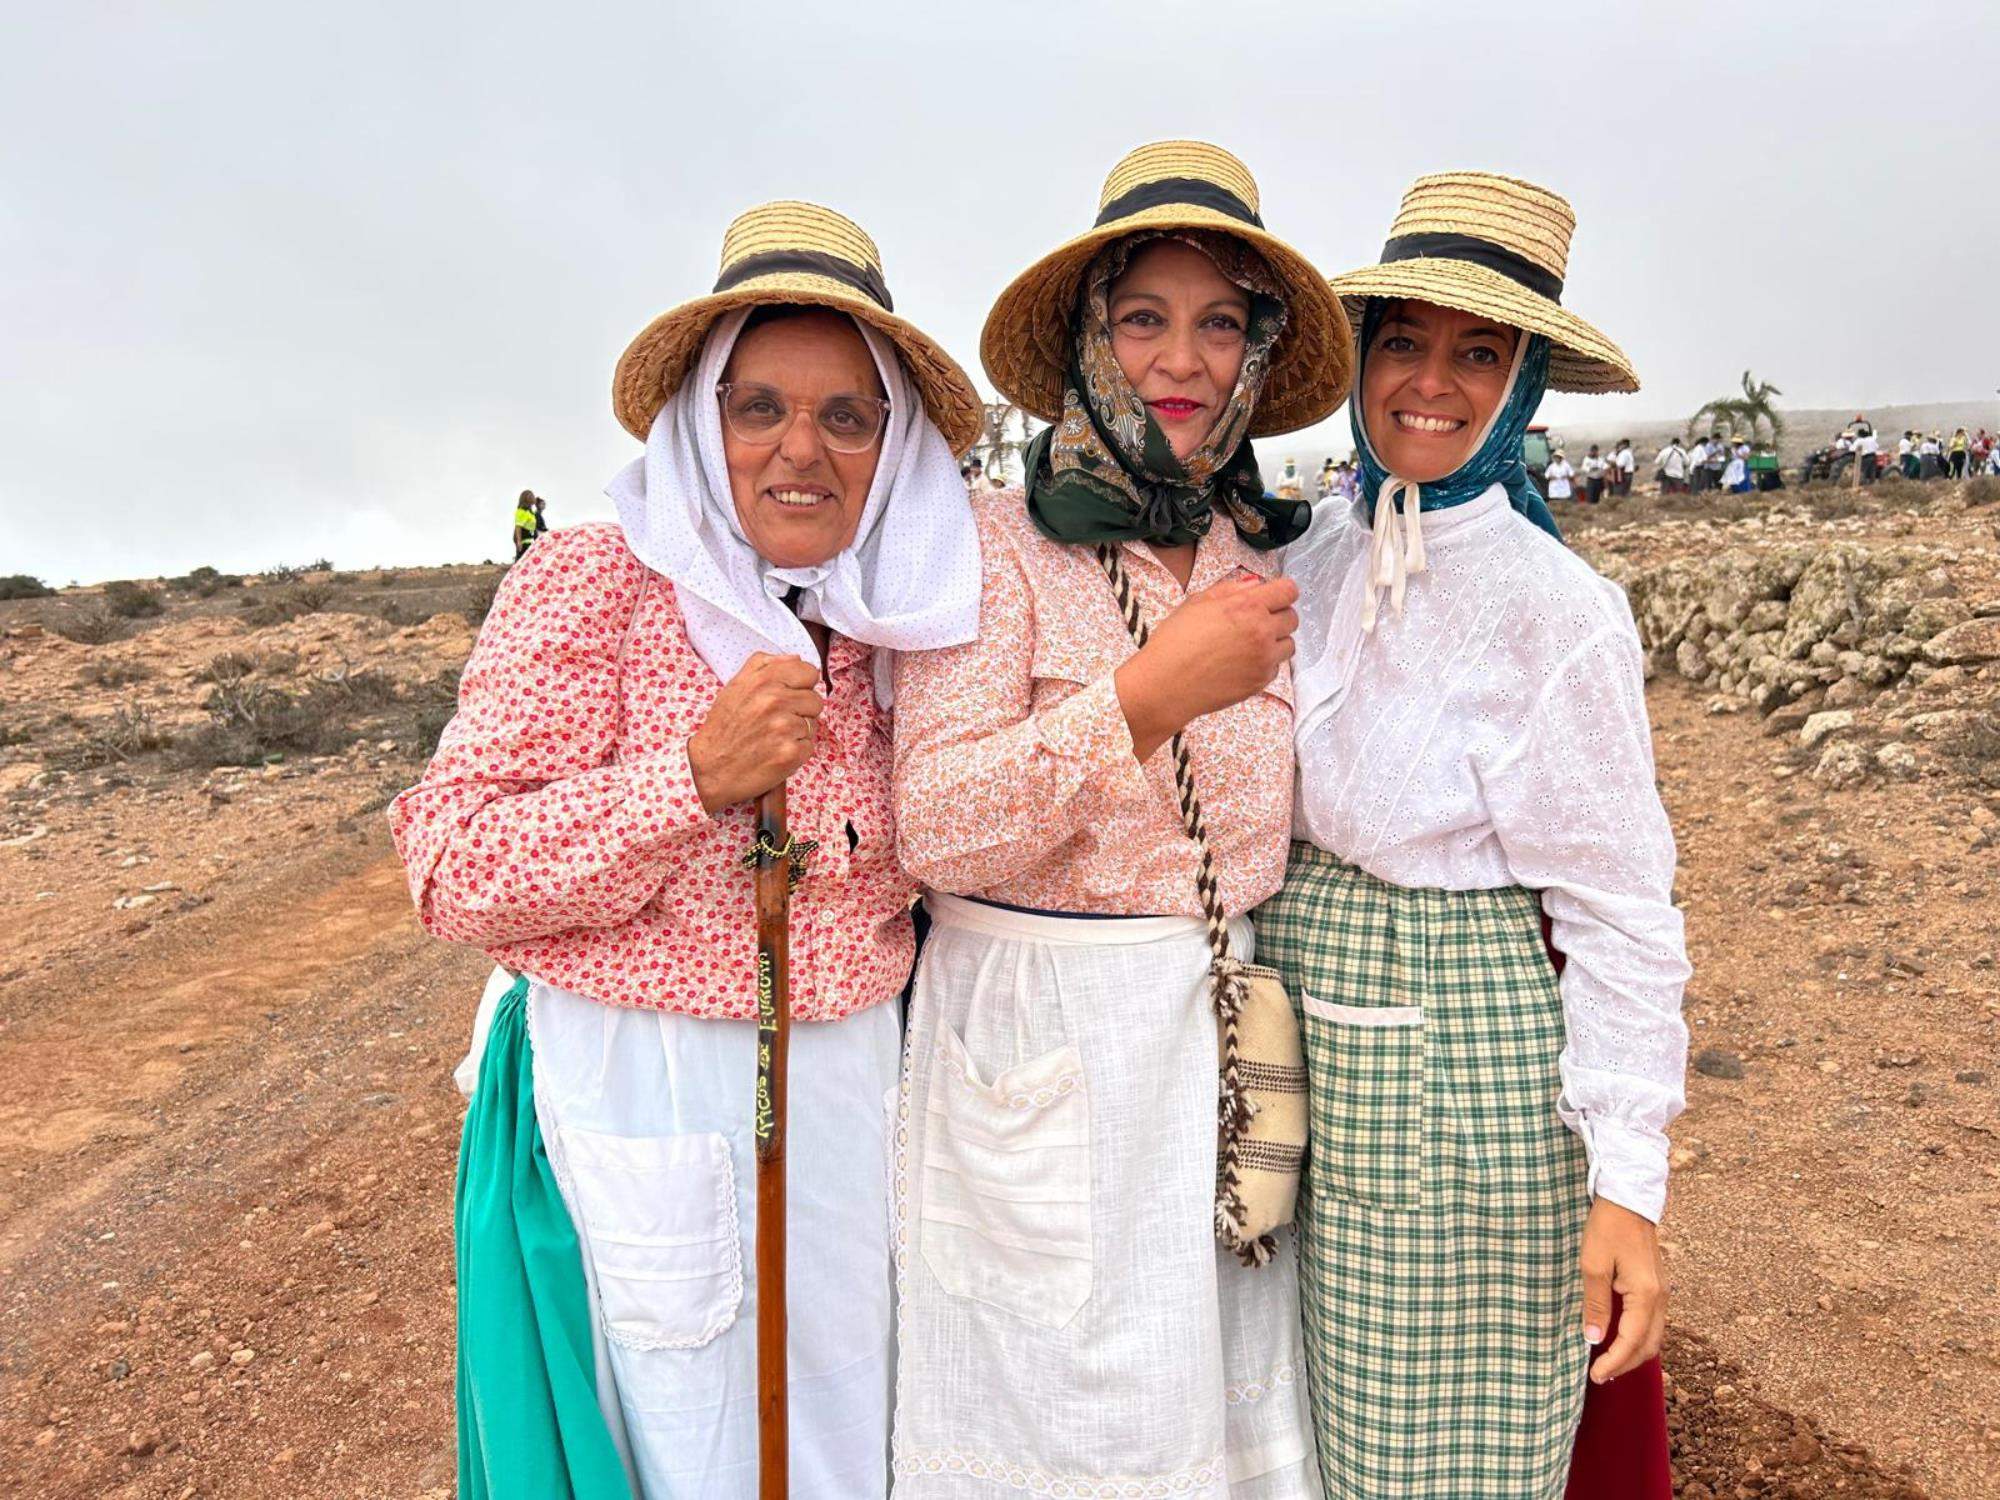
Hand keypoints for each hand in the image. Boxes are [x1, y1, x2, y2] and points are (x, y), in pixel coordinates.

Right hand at [686, 653, 822, 813]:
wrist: (710, 769)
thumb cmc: (723, 728)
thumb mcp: (735, 686)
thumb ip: (764, 664)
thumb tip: (796, 658)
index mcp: (763, 680)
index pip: (809, 672)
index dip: (800, 686)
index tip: (788, 695)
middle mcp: (775, 701)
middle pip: (815, 700)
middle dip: (800, 711)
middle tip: (777, 721)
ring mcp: (784, 728)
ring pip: (813, 724)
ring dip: (798, 732)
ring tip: (773, 737)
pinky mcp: (790, 753)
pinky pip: (809, 746)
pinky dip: (796, 751)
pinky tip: (775, 752)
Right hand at [1114, 575, 1298, 760]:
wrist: (1165, 684)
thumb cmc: (1174, 642)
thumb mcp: (1196, 603)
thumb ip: (1230, 589)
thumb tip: (1255, 584)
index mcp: (1247, 606)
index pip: (1288, 591)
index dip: (1281, 591)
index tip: (1273, 596)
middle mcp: (1261, 631)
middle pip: (1292, 617)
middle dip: (1277, 615)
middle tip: (1254, 621)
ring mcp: (1264, 659)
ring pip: (1289, 644)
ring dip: (1275, 641)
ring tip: (1248, 644)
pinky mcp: (1261, 681)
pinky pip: (1275, 667)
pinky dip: (1264, 664)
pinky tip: (1240, 663)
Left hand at [1579, 1197, 1665, 1383]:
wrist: (1628, 1199)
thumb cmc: (1607, 1228)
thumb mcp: (1593, 1265)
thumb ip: (1596, 1304)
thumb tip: (1594, 1338)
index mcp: (1646, 1294)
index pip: (1632, 1341)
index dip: (1614, 1362)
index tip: (1595, 1375)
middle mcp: (1660, 1298)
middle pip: (1649, 1346)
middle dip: (1625, 1364)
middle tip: (1600, 1375)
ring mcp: (1662, 1293)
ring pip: (1653, 1337)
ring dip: (1633, 1353)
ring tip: (1607, 1362)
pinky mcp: (1657, 1287)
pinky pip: (1651, 1323)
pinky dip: (1637, 1338)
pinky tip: (1618, 1338)